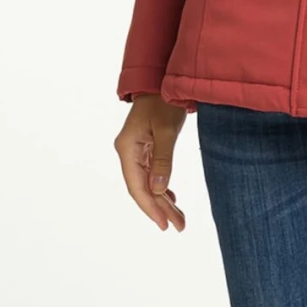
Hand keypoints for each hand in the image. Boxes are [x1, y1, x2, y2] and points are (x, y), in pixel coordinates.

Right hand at [114, 95, 189, 230]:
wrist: (161, 80)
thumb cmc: (163, 101)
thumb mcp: (166, 130)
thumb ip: (163, 159)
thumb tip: (160, 189)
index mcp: (127, 148)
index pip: (137, 186)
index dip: (150, 208)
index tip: (164, 225)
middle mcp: (127, 152)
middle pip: (142, 188)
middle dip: (160, 208)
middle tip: (179, 226)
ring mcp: (135, 150)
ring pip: (148, 183)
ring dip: (163, 200)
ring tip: (178, 218)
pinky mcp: (145, 148)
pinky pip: (151, 174)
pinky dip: (162, 187)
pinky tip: (171, 198)